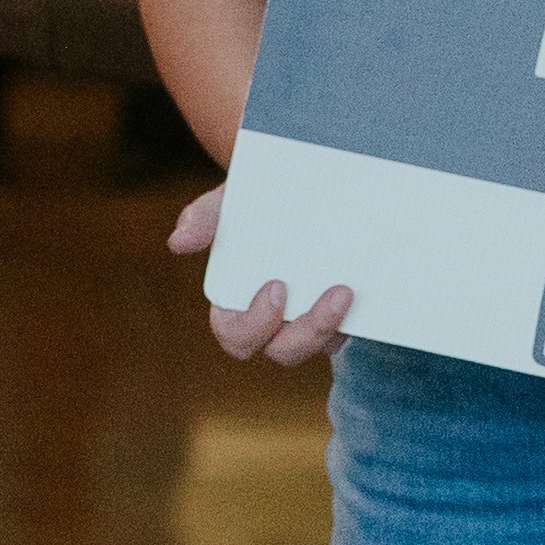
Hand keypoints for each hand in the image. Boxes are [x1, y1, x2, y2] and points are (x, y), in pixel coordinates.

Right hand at [170, 182, 351, 367]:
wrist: (300, 193)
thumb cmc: (254, 204)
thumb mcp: (231, 202)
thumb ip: (205, 218)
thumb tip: (178, 242)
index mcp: (236, 303)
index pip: (235, 334)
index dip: (254, 324)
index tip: (277, 287)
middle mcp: (272, 322)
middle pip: (282, 351)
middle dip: (306, 331)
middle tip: (331, 292)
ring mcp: (307, 323)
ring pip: (318, 348)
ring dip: (331, 327)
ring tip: (347, 291)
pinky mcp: (339, 317)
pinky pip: (348, 334)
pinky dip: (356, 319)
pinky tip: (366, 293)